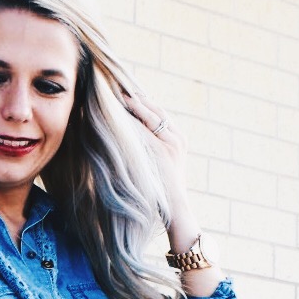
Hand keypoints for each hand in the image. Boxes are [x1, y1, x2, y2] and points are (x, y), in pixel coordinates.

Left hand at [116, 85, 188, 203]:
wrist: (177, 209)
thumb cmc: (163, 192)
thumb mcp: (160, 167)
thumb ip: (153, 151)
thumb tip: (132, 141)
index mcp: (178, 139)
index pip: (160, 114)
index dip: (144, 103)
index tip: (129, 94)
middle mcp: (177, 138)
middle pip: (156, 110)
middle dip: (138, 98)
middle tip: (120, 88)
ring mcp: (172, 143)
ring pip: (152, 116)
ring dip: (135, 104)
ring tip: (119, 96)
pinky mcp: (164, 151)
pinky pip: (146, 130)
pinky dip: (134, 120)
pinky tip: (121, 114)